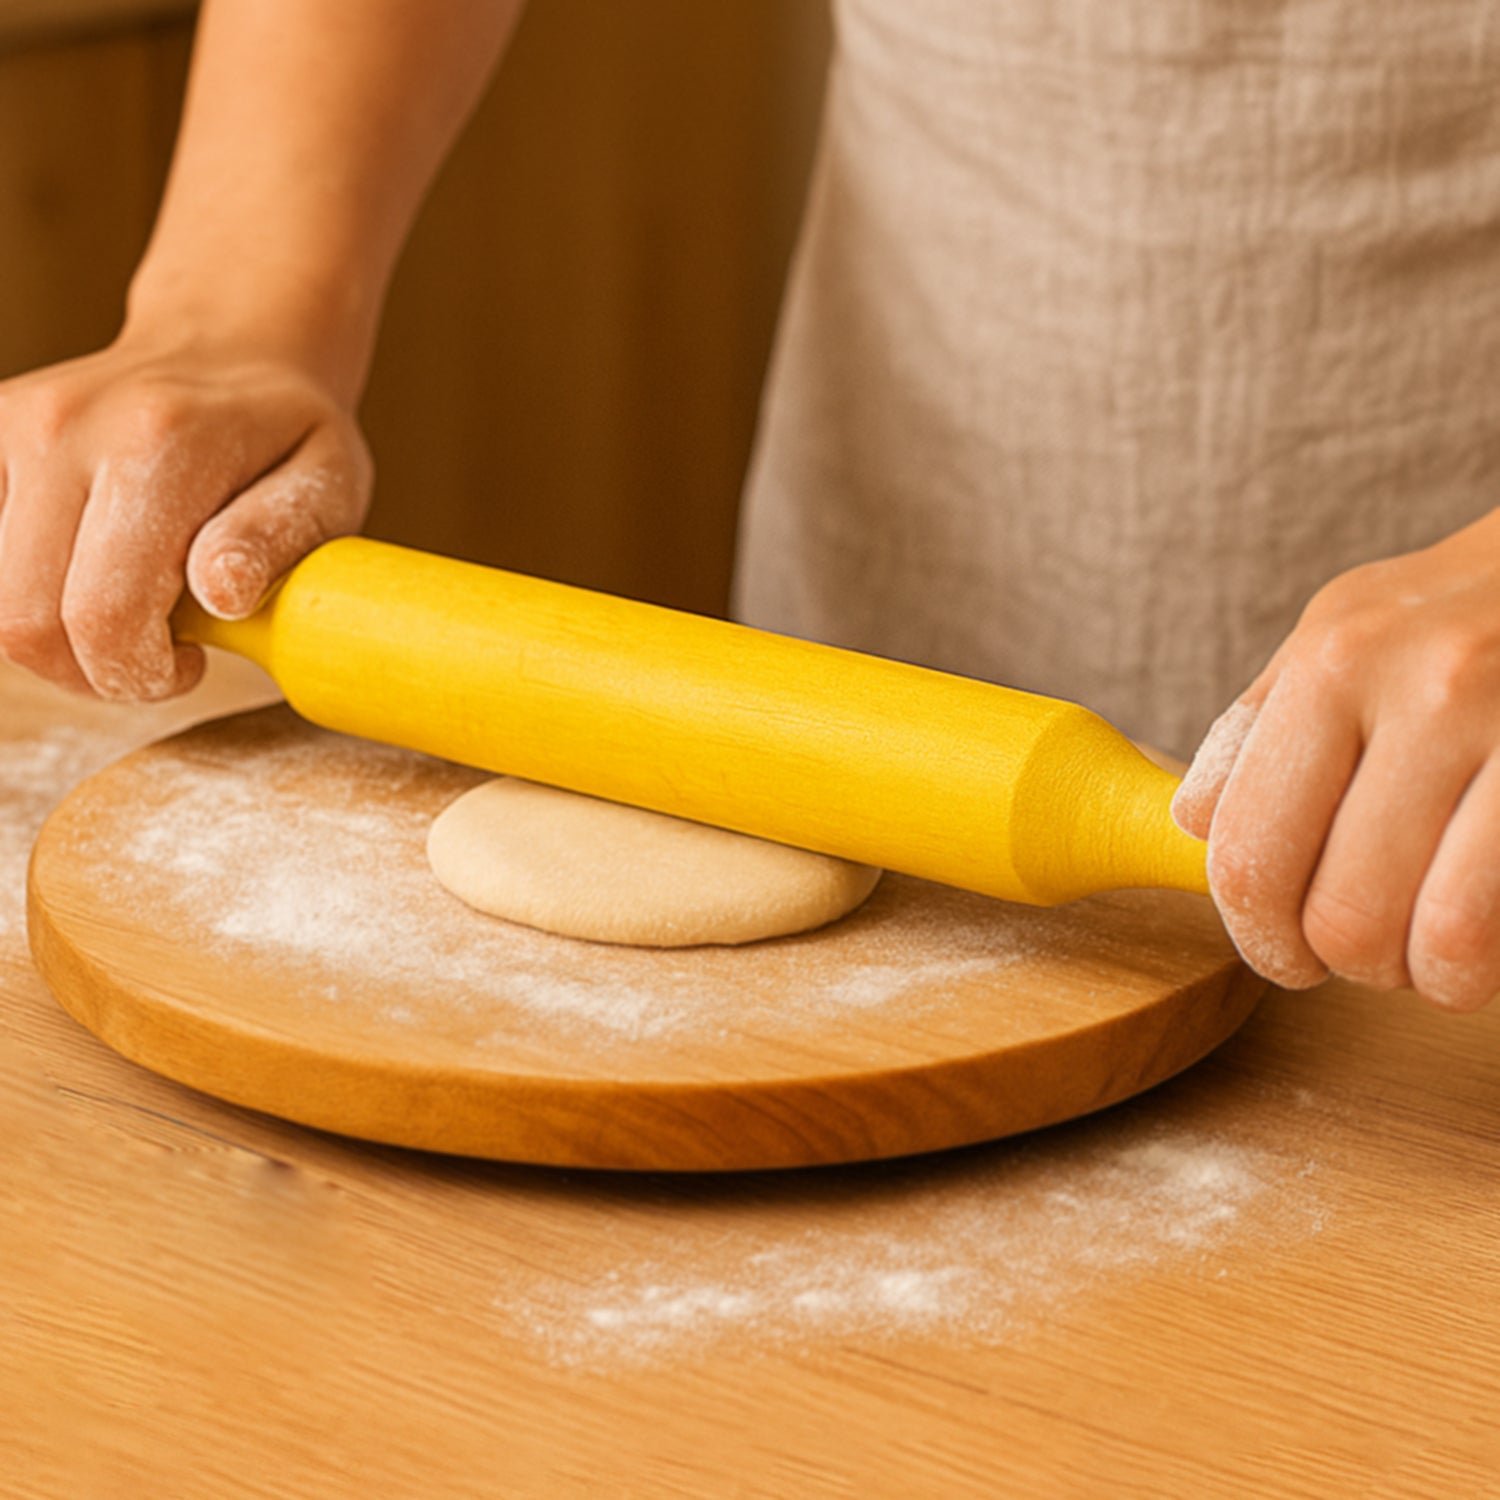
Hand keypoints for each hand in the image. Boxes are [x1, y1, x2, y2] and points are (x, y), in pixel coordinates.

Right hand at [0, 332, 370, 699]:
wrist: (231, 346)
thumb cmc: (288, 434)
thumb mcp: (326, 485)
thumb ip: (274, 540)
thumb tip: (222, 593)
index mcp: (156, 446)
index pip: (103, 615)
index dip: (140, 673)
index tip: (190, 663)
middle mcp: (65, 428)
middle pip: (27, 622)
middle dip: (93, 670)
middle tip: (157, 654)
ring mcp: (11, 427)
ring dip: (57, 635)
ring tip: (128, 608)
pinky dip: (31, 589)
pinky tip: (89, 571)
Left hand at [1172, 510, 1499, 1011]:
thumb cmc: (1460, 611)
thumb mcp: (1344, 632)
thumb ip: (1259, 729)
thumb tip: (1192, 822)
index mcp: (1334, 664)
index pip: (1250, 853)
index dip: (1259, 936)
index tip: (1284, 953)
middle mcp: (1426, 690)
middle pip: (1342, 915)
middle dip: (1347, 961)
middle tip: (1367, 948)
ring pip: (1442, 942)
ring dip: (1429, 974)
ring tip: (1434, 944)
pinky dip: (1490, 958)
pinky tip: (1490, 925)